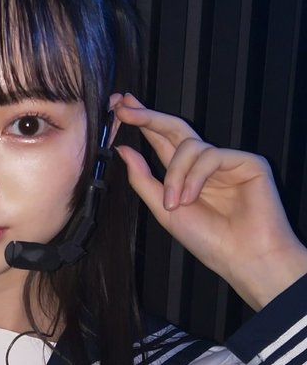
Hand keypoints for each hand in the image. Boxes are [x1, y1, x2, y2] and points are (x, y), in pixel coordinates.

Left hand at [114, 93, 306, 309]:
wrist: (241, 257)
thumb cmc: (206, 239)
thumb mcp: (162, 210)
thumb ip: (143, 179)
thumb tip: (122, 150)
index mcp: (183, 173)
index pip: (159, 139)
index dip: (140, 121)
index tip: (117, 106)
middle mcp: (202, 163)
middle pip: (173, 128)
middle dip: (147, 116)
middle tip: (123, 108)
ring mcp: (225, 160)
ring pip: (189, 146)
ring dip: (174, 175)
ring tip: (174, 203)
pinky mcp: (247, 162)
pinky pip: (210, 156)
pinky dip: (194, 177)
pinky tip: (191, 198)